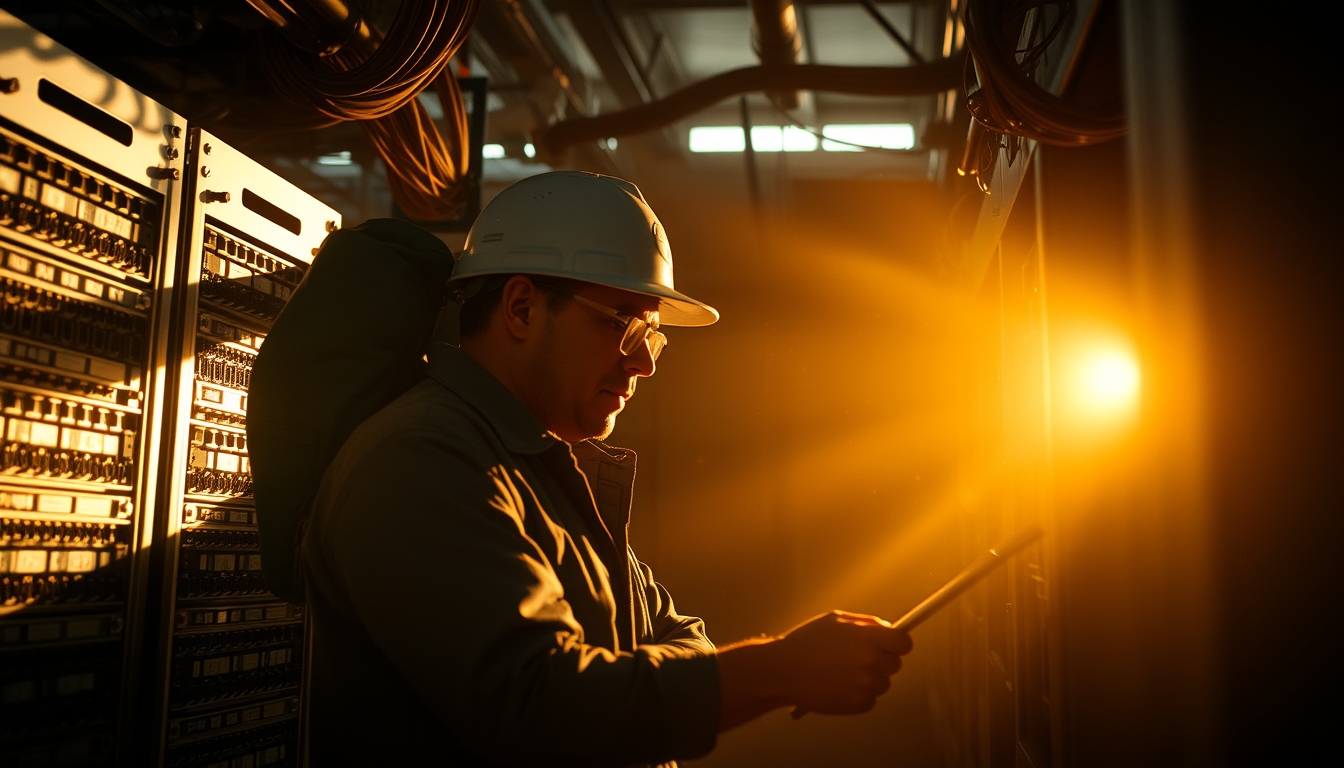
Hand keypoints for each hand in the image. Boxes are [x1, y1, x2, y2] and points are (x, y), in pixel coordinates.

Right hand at [774, 611, 911, 717]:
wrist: (782, 671)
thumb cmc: (806, 642)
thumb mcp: (836, 620)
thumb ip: (866, 624)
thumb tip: (889, 629)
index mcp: (867, 637)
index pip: (904, 642)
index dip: (898, 643)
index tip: (891, 644)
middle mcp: (870, 661)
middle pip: (895, 664)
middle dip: (882, 660)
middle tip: (860, 658)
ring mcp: (865, 685)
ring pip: (883, 683)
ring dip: (870, 678)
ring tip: (843, 672)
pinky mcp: (858, 704)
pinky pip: (870, 699)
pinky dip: (859, 694)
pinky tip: (838, 685)